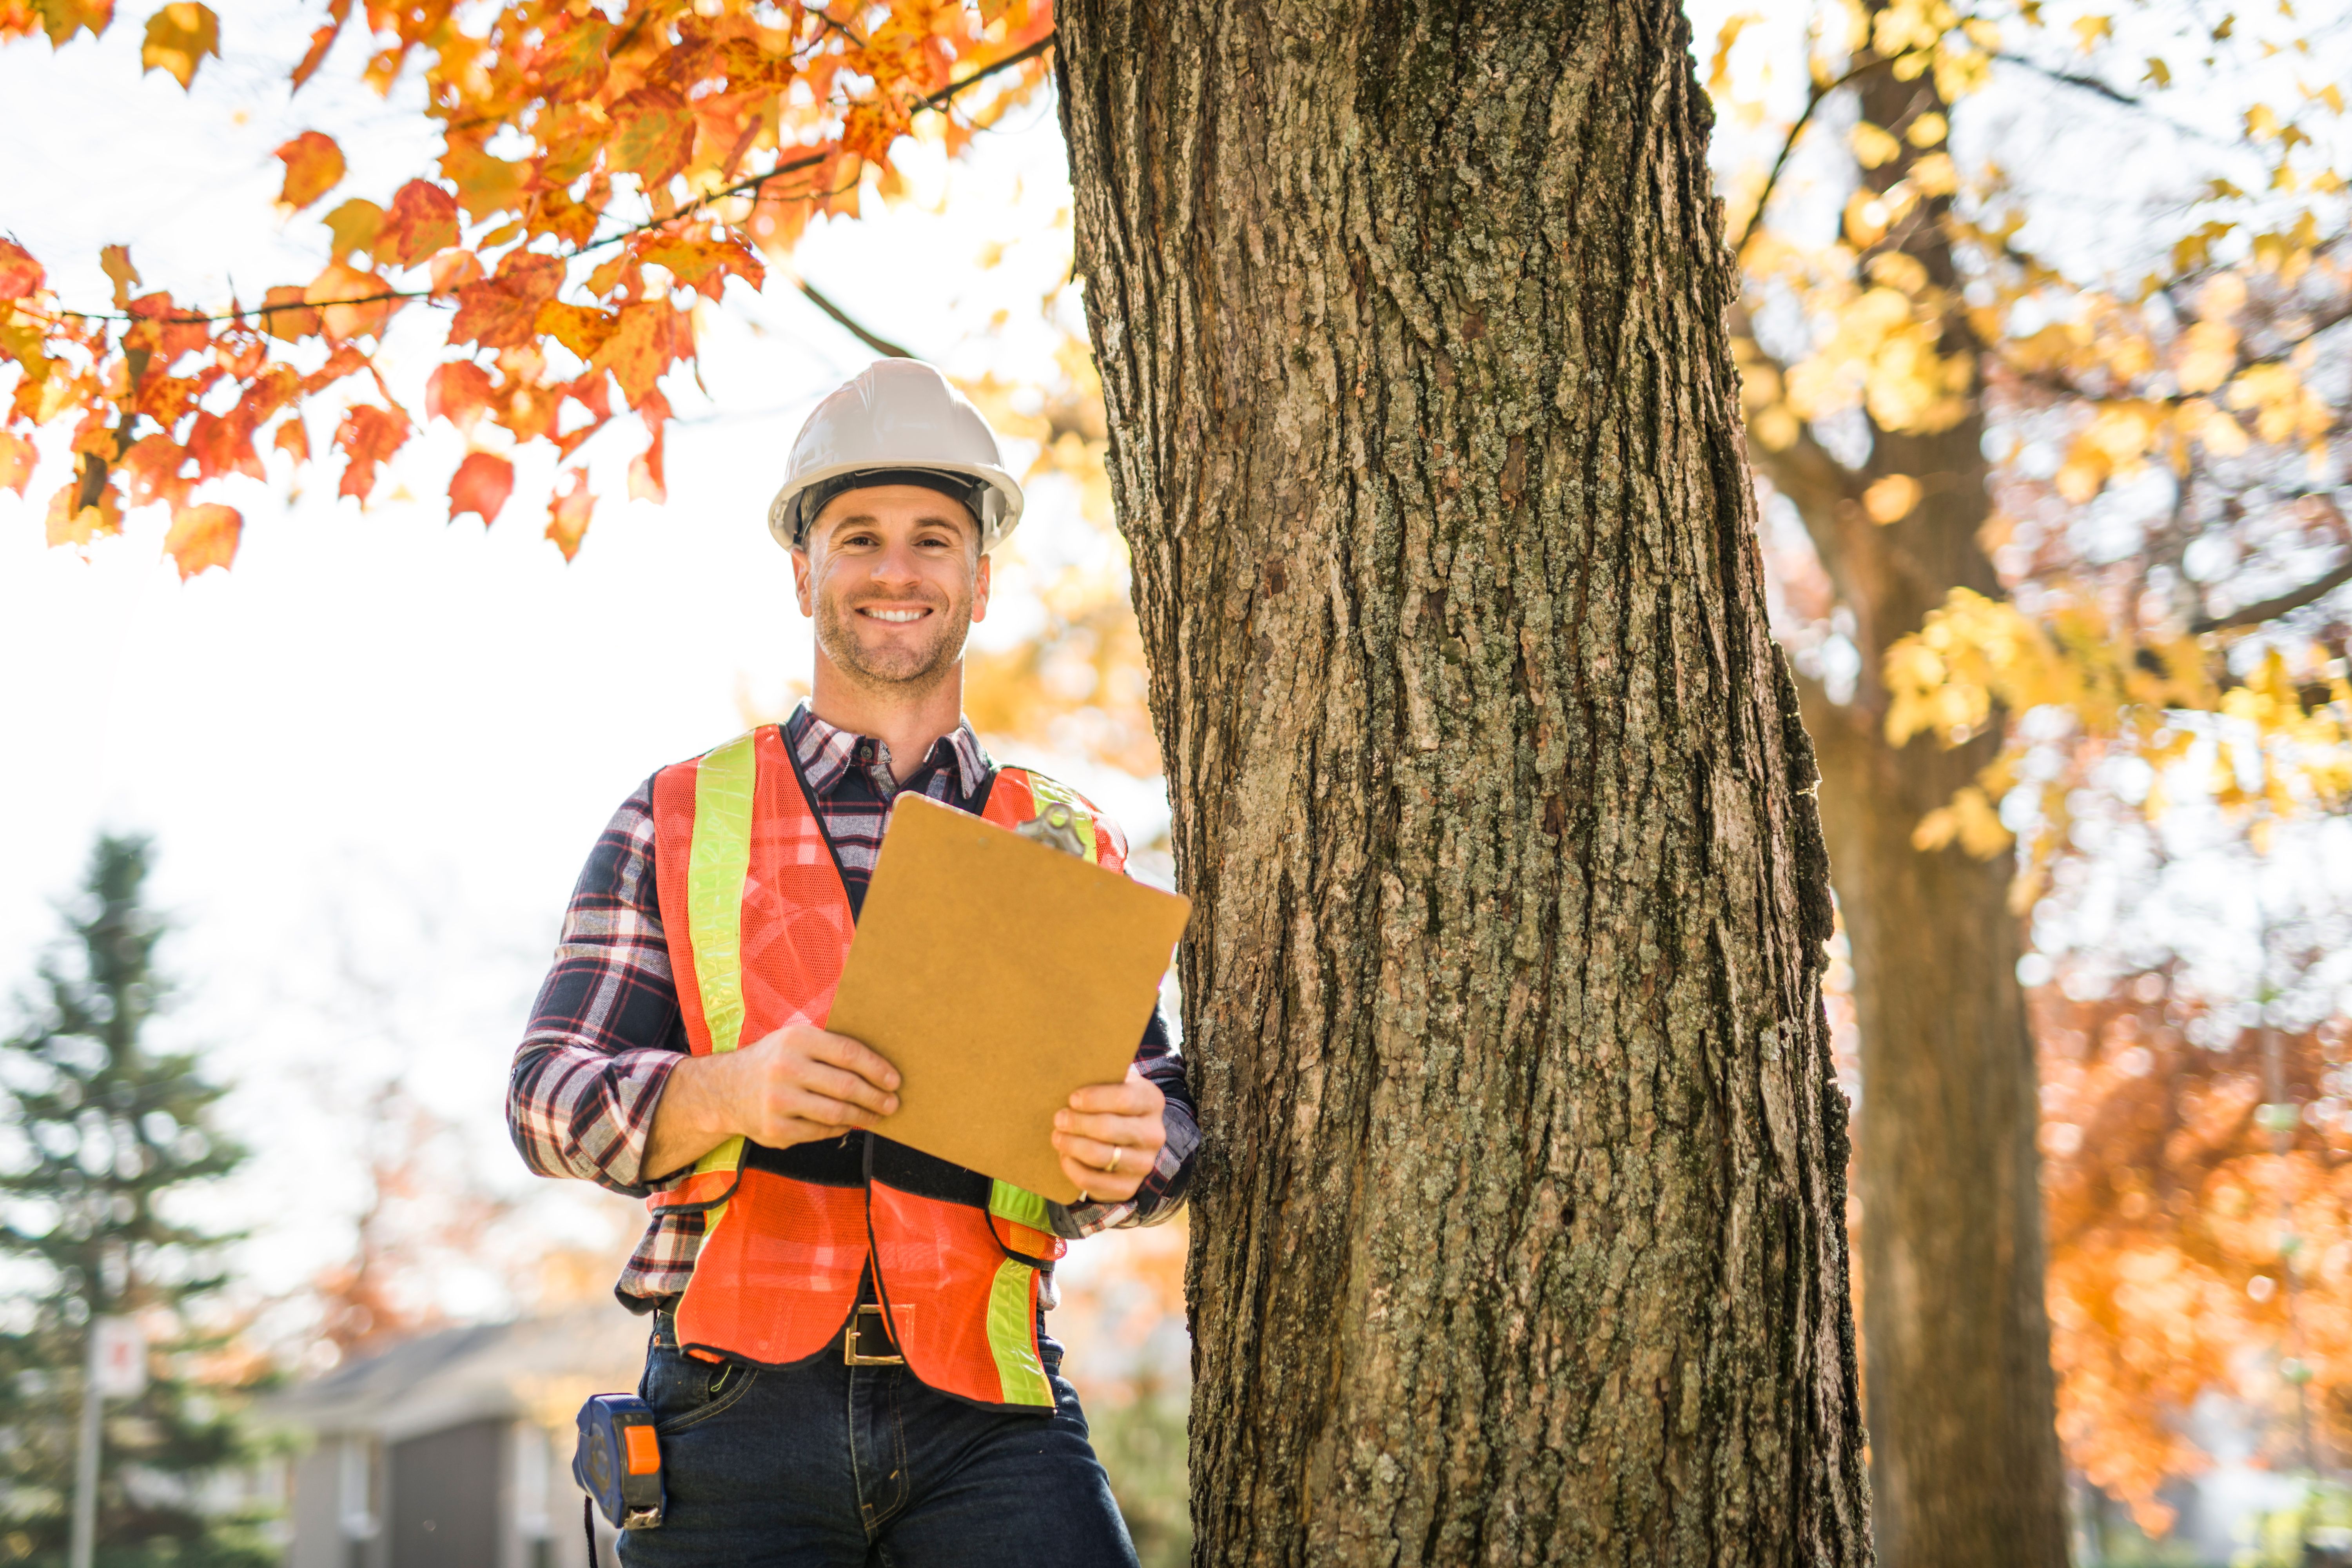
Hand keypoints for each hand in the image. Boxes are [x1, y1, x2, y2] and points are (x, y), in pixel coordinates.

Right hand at [644, 1025, 899, 1178]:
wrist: (724, 1089)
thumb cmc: (773, 1061)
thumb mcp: (794, 1040)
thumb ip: (829, 1047)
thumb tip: (879, 1066)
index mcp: (796, 1039)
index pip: (848, 1053)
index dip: (877, 1068)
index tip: (895, 1081)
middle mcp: (786, 1068)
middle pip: (847, 1086)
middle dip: (876, 1097)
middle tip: (893, 1104)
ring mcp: (779, 1101)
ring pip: (836, 1113)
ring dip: (863, 1117)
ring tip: (877, 1116)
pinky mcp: (775, 1129)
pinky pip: (820, 1131)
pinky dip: (839, 1128)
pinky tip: (848, 1123)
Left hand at [1051, 1065, 1165, 1204]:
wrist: (1130, 1142)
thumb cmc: (1113, 1105)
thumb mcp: (1116, 1085)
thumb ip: (1102, 1074)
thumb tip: (1072, 1065)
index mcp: (1152, 1101)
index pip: (1125, 1098)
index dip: (1095, 1099)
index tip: (1072, 1099)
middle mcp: (1154, 1134)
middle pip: (1108, 1128)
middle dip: (1077, 1123)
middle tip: (1058, 1118)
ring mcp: (1144, 1163)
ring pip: (1101, 1156)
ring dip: (1072, 1145)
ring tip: (1057, 1136)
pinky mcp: (1128, 1187)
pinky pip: (1095, 1181)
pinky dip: (1074, 1169)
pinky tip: (1064, 1157)